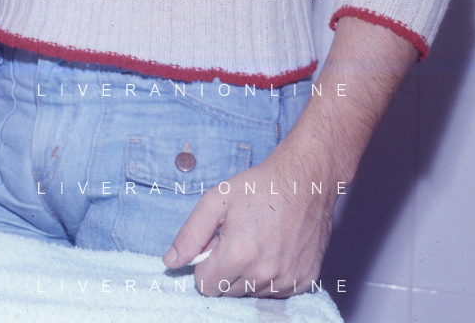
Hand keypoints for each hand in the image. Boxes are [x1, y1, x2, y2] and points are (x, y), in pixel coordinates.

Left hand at [164, 140, 335, 297]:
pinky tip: (274, 249)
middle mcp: (263, 274)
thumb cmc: (258, 187)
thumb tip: (170, 261)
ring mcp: (287, 280)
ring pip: (252, 292)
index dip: (204, 266)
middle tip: (235, 239)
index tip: (213, 247)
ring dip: (247, 274)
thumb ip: (190, 234)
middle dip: (225, 269)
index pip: (206, 286)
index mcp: (238, 255)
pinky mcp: (305, 281)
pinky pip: (277, 291)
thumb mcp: (215, 201)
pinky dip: (270, 276)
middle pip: (228, 292)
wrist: (304, 182)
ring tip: (256, 242)